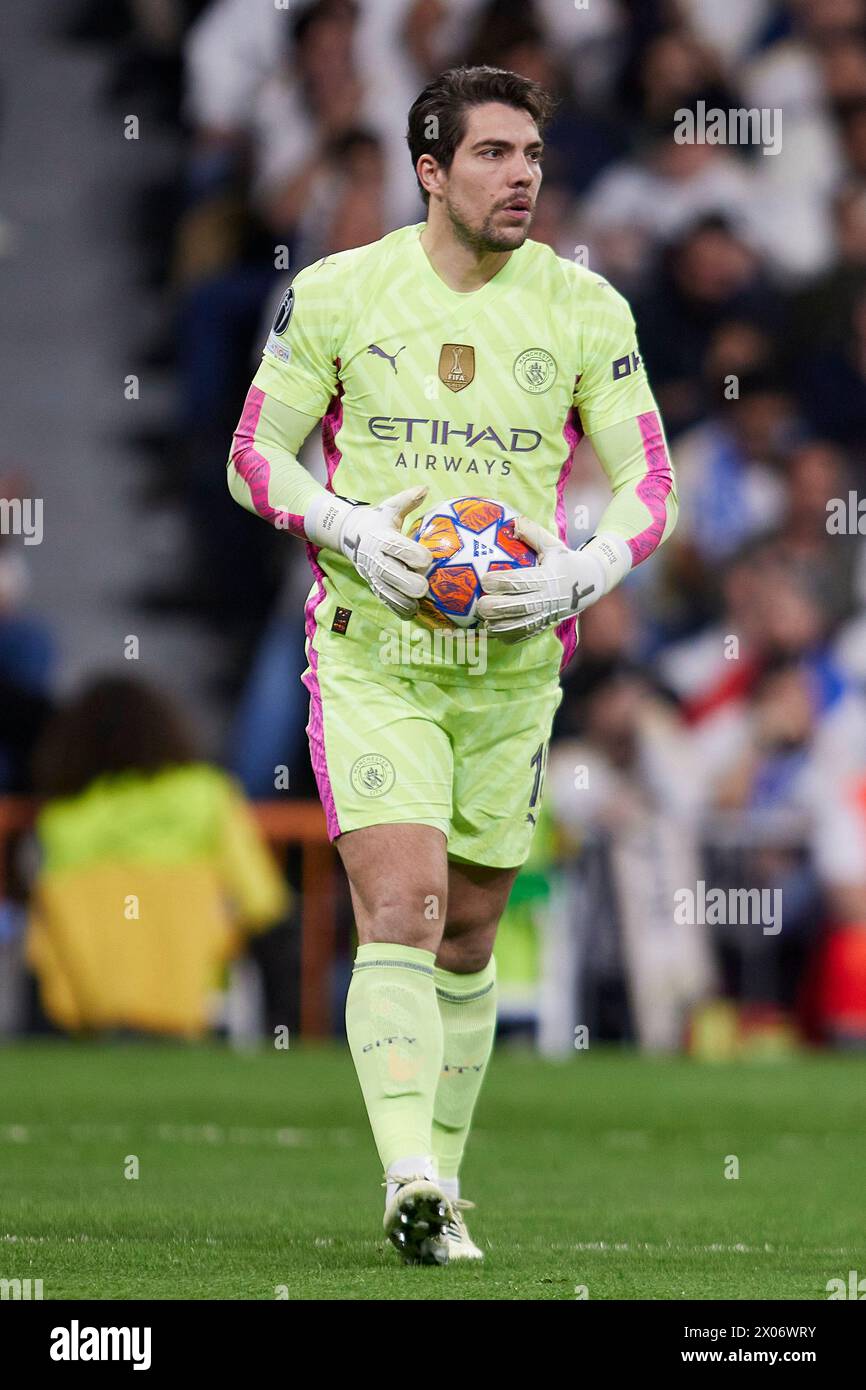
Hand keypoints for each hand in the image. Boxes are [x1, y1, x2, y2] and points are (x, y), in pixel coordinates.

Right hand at [305, 485, 430, 617]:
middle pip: (393, 575)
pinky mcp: (374, 586)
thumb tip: (425, 489)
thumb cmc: (377, 521)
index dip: (415, 555)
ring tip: (419, 603)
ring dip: (405, 600)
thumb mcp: (389, 508)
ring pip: (388, 592)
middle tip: (424, 586)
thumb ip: (407, 500)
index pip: (398, 548)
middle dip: (410, 583)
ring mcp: (373, 574)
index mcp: (382, 538)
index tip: (428, 559)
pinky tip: (412, 611)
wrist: (350, 535)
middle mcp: (376, 558)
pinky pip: (386, 602)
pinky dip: (398, 609)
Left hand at [477, 518, 612, 642]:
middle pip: (520, 607)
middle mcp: (548, 599)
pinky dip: (509, 636)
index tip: (484, 580)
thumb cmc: (565, 560)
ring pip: (521, 626)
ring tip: (485, 622)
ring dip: (501, 626)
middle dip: (497, 608)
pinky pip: (526, 635)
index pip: (521, 581)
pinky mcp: (546, 625)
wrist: (589, 583)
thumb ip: (533, 534)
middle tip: (480, 605)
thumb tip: (514, 522)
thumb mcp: (553, 545)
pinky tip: (495, 632)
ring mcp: (547, 615)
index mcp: (548, 578)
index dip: (501, 581)